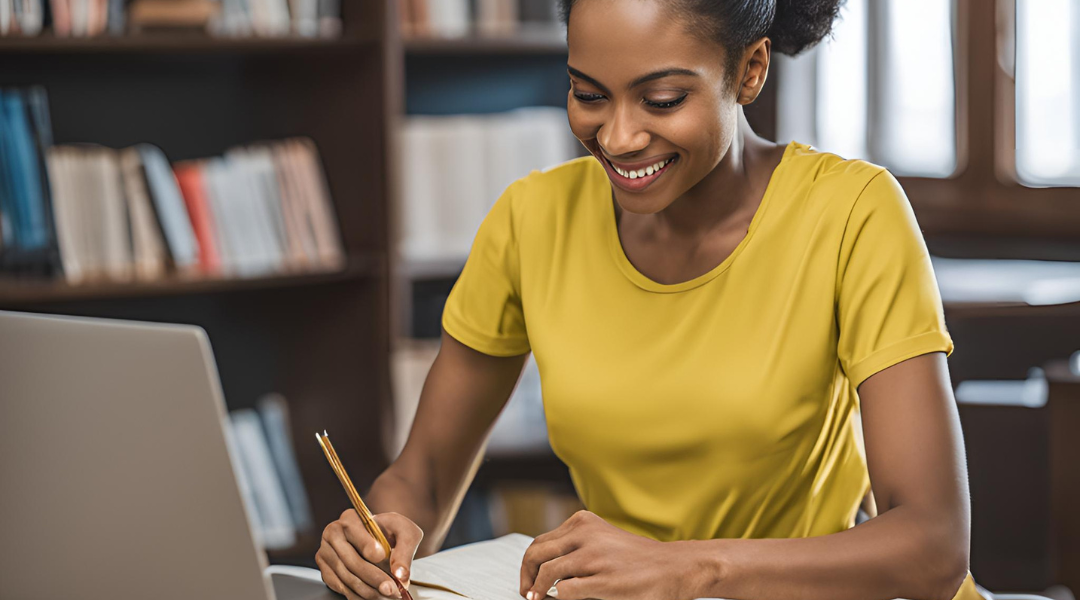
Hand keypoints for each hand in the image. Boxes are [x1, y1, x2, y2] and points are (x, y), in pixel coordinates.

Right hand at [316, 510, 422, 599]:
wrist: (382, 542)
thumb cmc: (393, 533)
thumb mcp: (405, 532)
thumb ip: (405, 551)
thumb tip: (400, 575)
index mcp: (350, 518)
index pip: (353, 531)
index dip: (366, 545)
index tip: (381, 556)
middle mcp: (333, 534)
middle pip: (350, 560)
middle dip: (373, 577)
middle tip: (391, 589)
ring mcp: (326, 554)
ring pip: (346, 577)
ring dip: (369, 591)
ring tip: (388, 595)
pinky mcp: (326, 572)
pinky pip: (341, 588)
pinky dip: (359, 596)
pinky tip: (375, 597)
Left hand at [519, 510, 704, 599]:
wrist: (674, 567)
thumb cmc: (639, 559)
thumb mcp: (603, 540)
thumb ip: (576, 546)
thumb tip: (542, 570)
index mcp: (583, 522)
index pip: (541, 542)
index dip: (529, 564)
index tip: (528, 580)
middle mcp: (585, 533)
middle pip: (536, 554)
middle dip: (525, 576)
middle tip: (526, 593)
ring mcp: (593, 556)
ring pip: (546, 572)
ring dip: (536, 590)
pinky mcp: (601, 579)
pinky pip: (563, 590)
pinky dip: (556, 598)